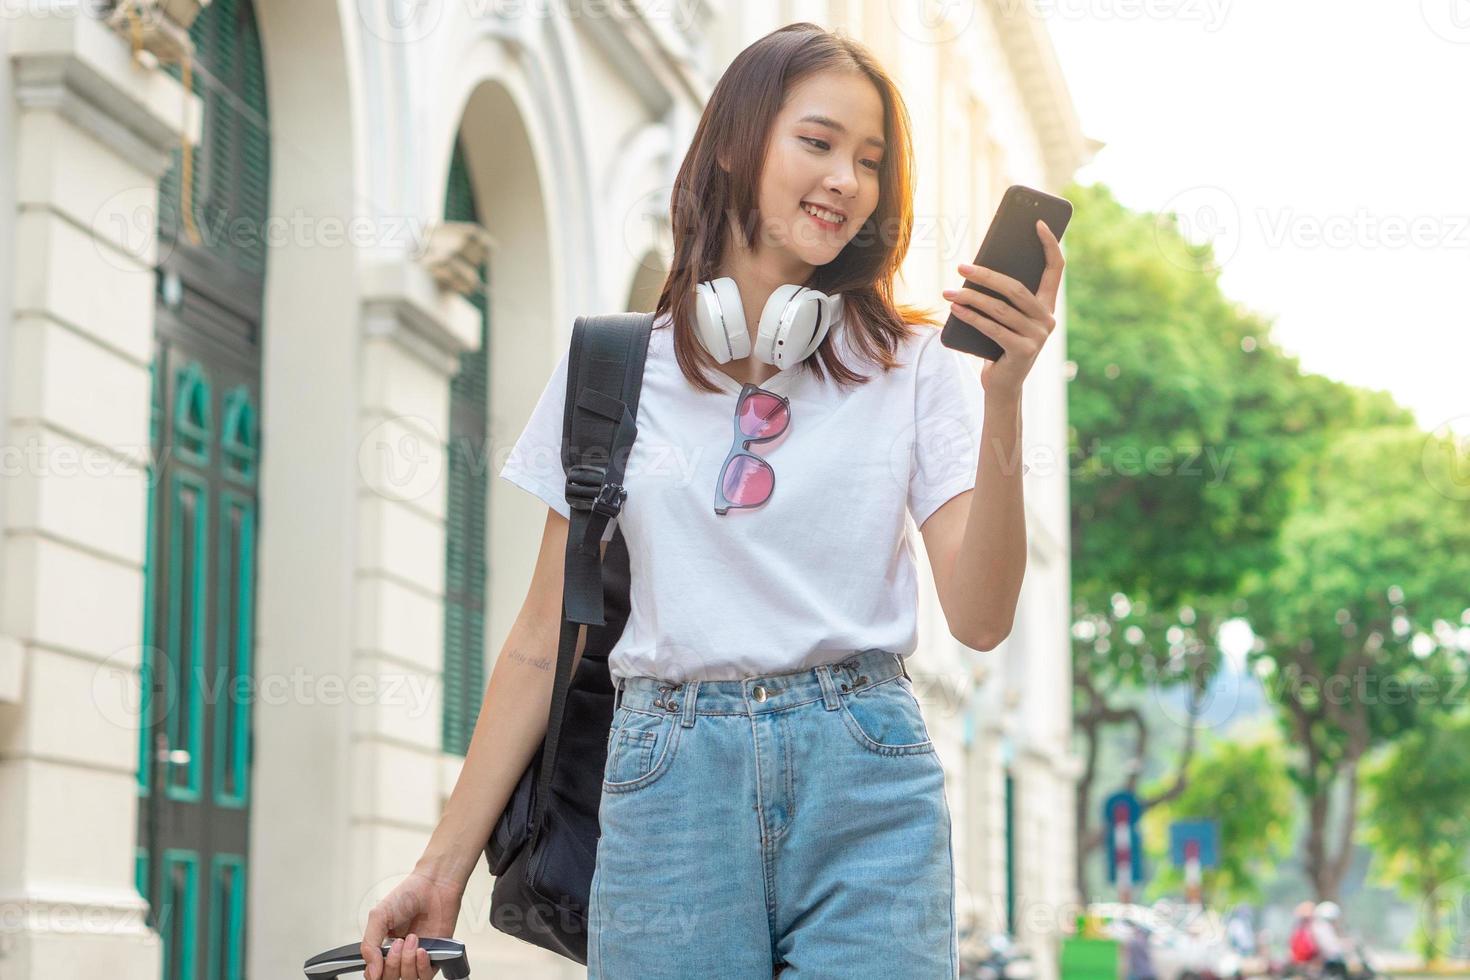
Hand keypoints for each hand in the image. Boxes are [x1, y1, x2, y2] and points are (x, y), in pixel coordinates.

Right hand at [360, 869, 463, 979]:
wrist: (434, 884)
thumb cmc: (408, 895)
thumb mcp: (379, 916)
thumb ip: (369, 946)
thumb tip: (371, 974)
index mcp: (383, 947)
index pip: (375, 974)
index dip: (374, 973)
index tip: (378, 960)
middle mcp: (400, 955)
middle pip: (390, 979)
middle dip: (393, 963)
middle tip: (399, 942)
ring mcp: (417, 957)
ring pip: (408, 979)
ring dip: (408, 962)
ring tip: (413, 939)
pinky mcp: (435, 956)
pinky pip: (427, 976)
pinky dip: (422, 966)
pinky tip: (422, 950)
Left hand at [942, 219, 1063, 400]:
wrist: (1003, 386)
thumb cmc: (999, 346)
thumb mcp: (1004, 319)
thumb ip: (1002, 298)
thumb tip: (976, 269)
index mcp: (1047, 306)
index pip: (1055, 269)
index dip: (1049, 245)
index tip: (1037, 223)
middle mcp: (1047, 319)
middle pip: (1016, 288)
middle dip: (986, 275)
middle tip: (961, 266)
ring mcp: (1038, 337)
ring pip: (1001, 308)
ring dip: (971, 298)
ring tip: (949, 292)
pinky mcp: (1023, 351)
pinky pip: (993, 328)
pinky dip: (972, 318)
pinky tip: (955, 309)